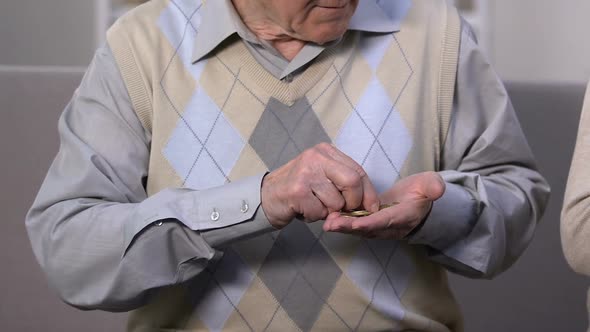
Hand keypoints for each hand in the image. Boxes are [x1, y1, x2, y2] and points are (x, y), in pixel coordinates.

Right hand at [261, 143, 379, 228]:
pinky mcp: (297, 191)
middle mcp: (316, 157)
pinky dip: (314, 217)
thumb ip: (343, 183)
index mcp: (326, 151)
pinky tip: (303, 209)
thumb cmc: (299, 189)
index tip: (371, 208)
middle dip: (352, 203)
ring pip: (336, 202)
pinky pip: (320, 212)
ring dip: (328, 212)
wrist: (266, 196)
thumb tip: (370, 204)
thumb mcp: (322, 177)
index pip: (358, 171)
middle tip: (342, 210)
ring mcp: (306, 173)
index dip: (368, 193)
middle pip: (352, 182)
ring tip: (313, 205)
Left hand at [323, 171, 444, 238]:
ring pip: (358, 229)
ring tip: (326, 222)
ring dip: (342, 227)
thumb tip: (438, 189)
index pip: (386, 221)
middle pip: (367, 229)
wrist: (417, 203)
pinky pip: (354, 225)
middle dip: (349, 228)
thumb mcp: (431, 185)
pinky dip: (341, 223)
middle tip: (331, 224)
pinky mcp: (369, 224)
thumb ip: (433, 187)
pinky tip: (327, 217)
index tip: (356, 223)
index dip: (371, 223)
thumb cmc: (422, 191)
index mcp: (404, 216)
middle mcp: (389, 226)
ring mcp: (378, 227)